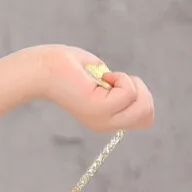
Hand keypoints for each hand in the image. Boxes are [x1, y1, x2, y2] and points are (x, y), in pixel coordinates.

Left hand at [32, 44, 154, 133]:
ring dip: (130, 83)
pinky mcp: (98, 109)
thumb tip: (140, 92)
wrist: (44, 67)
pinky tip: (101, 76)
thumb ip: (122, 89)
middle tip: (116, 80)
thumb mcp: (104, 79)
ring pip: (142, 106)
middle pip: (148, 116)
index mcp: (106, 120)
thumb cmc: (70, 67)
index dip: (142, 96)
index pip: (145, 119)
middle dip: (142, 90)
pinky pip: (128, 92)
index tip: (119, 83)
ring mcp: (101, 120)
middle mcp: (104, 125)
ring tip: (107, 78)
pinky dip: (120, 77)